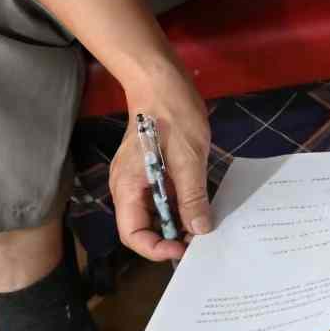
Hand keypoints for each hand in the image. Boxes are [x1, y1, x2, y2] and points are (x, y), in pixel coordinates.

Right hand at [111, 60, 210, 261]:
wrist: (163, 81)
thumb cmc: (174, 116)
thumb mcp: (189, 159)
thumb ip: (192, 197)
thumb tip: (199, 230)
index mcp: (126, 188)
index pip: (132, 235)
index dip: (156, 248)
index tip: (184, 249)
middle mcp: (127, 187)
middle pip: (142, 226)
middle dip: (168, 236)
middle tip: (198, 239)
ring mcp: (137, 177)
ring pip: (154, 211)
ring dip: (176, 220)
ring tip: (202, 225)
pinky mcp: (150, 168)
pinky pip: (161, 194)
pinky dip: (177, 202)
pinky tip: (199, 203)